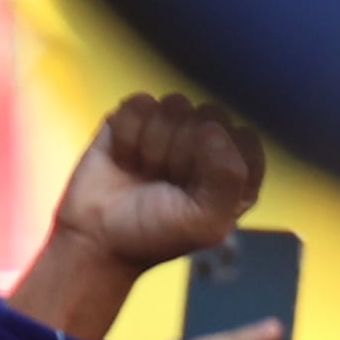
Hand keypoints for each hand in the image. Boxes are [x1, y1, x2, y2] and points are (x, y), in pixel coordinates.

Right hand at [6, 91, 261, 339]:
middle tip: (165, 183)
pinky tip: (125, 157)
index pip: (243, 137)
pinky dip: (128, 134)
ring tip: (144, 172)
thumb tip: (211, 127)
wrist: (96, 236)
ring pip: (174, 105)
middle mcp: (207, 141)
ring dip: (153, 145)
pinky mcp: (134, 116)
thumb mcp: (206, 223)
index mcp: (236, 168)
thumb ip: (227, 177)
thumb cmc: (157, 234)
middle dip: (181, 152)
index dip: (217, 161)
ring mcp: (170, 125)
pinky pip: (139, 103)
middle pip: (209, 116)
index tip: (196, 191)